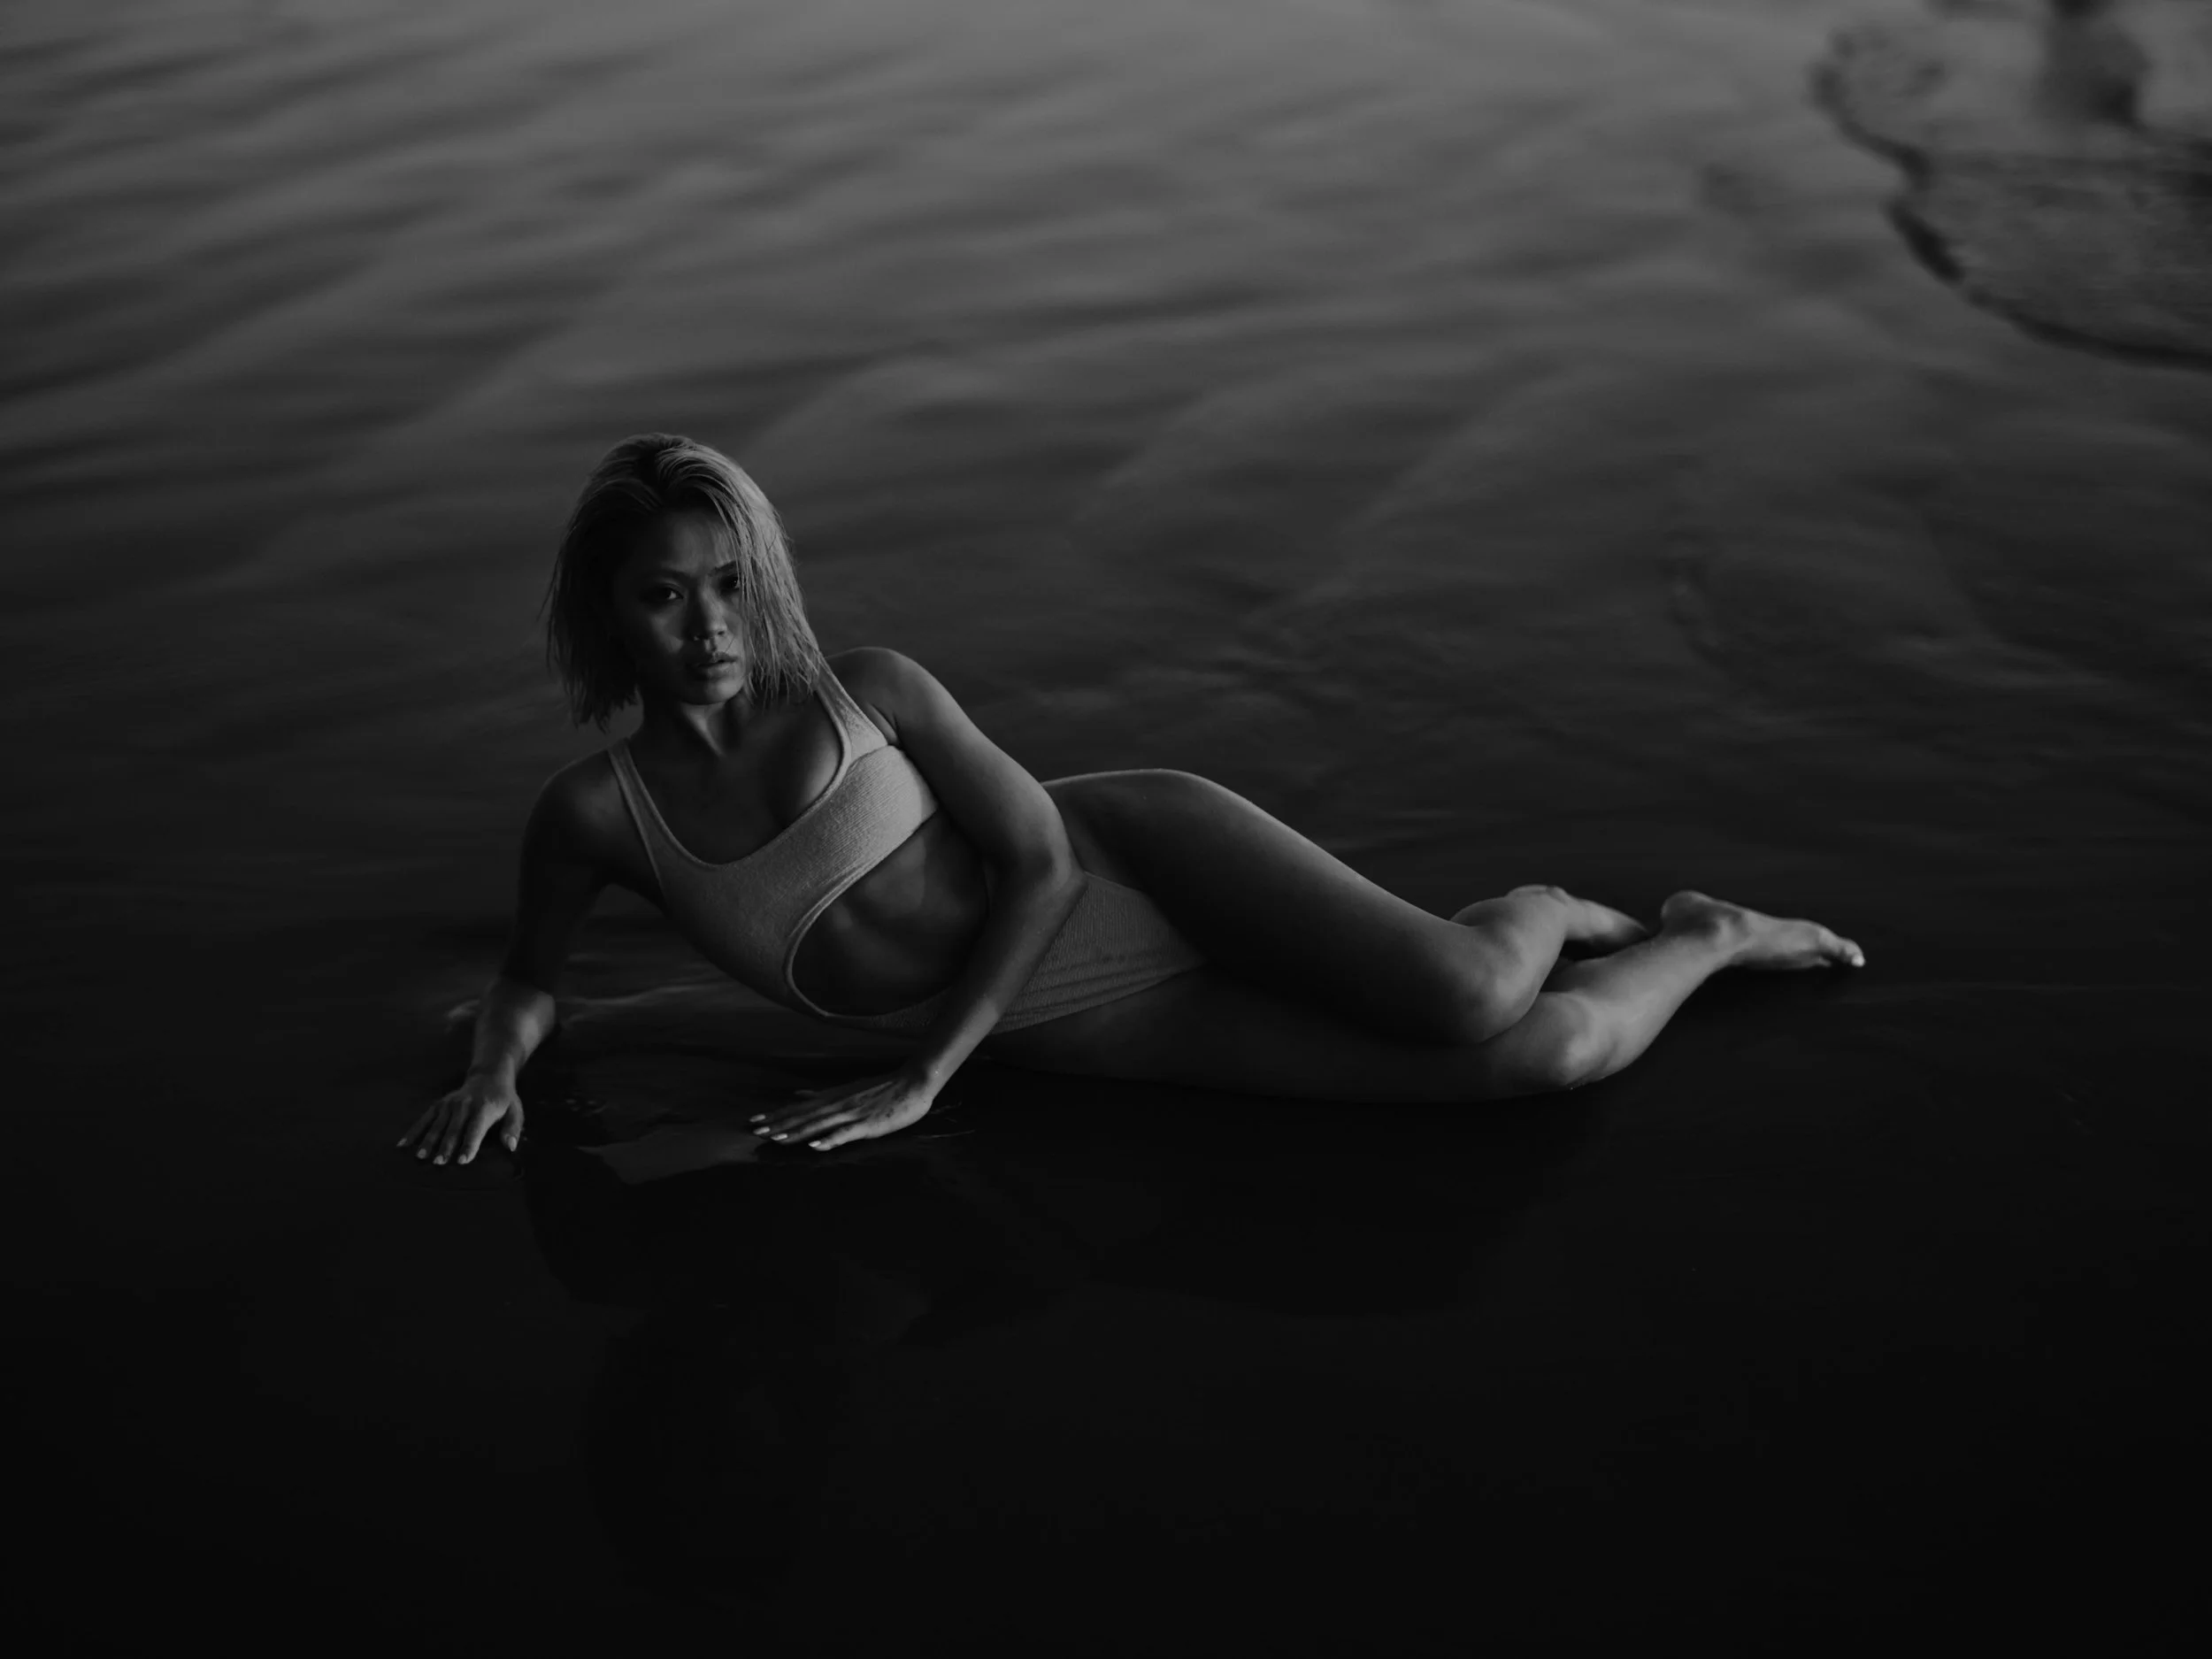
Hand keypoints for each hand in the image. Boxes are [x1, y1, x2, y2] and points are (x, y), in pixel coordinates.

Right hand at [398, 1074, 523, 1165]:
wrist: (488, 1076)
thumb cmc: (503, 1100)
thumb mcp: (515, 1111)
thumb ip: (513, 1129)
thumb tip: (510, 1147)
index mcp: (485, 1107)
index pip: (476, 1128)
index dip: (470, 1144)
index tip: (463, 1161)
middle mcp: (464, 1104)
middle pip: (454, 1128)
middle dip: (446, 1146)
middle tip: (439, 1163)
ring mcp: (449, 1104)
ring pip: (437, 1124)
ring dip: (428, 1141)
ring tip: (420, 1157)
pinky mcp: (439, 1104)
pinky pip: (424, 1118)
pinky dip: (414, 1131)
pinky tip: (403, 1145)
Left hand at [749, 1067, 937, 1151]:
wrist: (914, 1082)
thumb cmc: (882, 1088)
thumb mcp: (847, 1089)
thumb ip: (821, 1095)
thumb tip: (797, 1095)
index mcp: (832, 1098)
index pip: (797, 1108)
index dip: (775, 1115)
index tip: (753, 1122)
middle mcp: (837, 1105)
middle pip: (802, 1117)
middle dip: (778, 1125)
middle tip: (755, 1133)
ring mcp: (851, 1115)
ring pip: (818, 1125)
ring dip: (796, 1132)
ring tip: (776, 1140)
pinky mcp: (867, 1125)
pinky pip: (845, 1133)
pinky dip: (829, 1139)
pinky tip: (815, 1146)